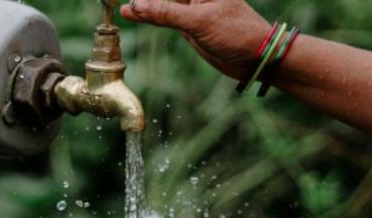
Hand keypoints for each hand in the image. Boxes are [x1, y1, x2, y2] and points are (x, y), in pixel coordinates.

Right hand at [121, 0, 269, 80]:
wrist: (254, 57)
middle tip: (118, 1)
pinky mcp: (186, 21)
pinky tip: (129, 12)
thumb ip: (165, 12)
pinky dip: (146, 14)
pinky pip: (161, 14)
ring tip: (119, 4)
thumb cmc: (237, 32)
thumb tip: (134, 5)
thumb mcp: (199, 21)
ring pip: (159, 1)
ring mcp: (189, 5)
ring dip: (142, 3)